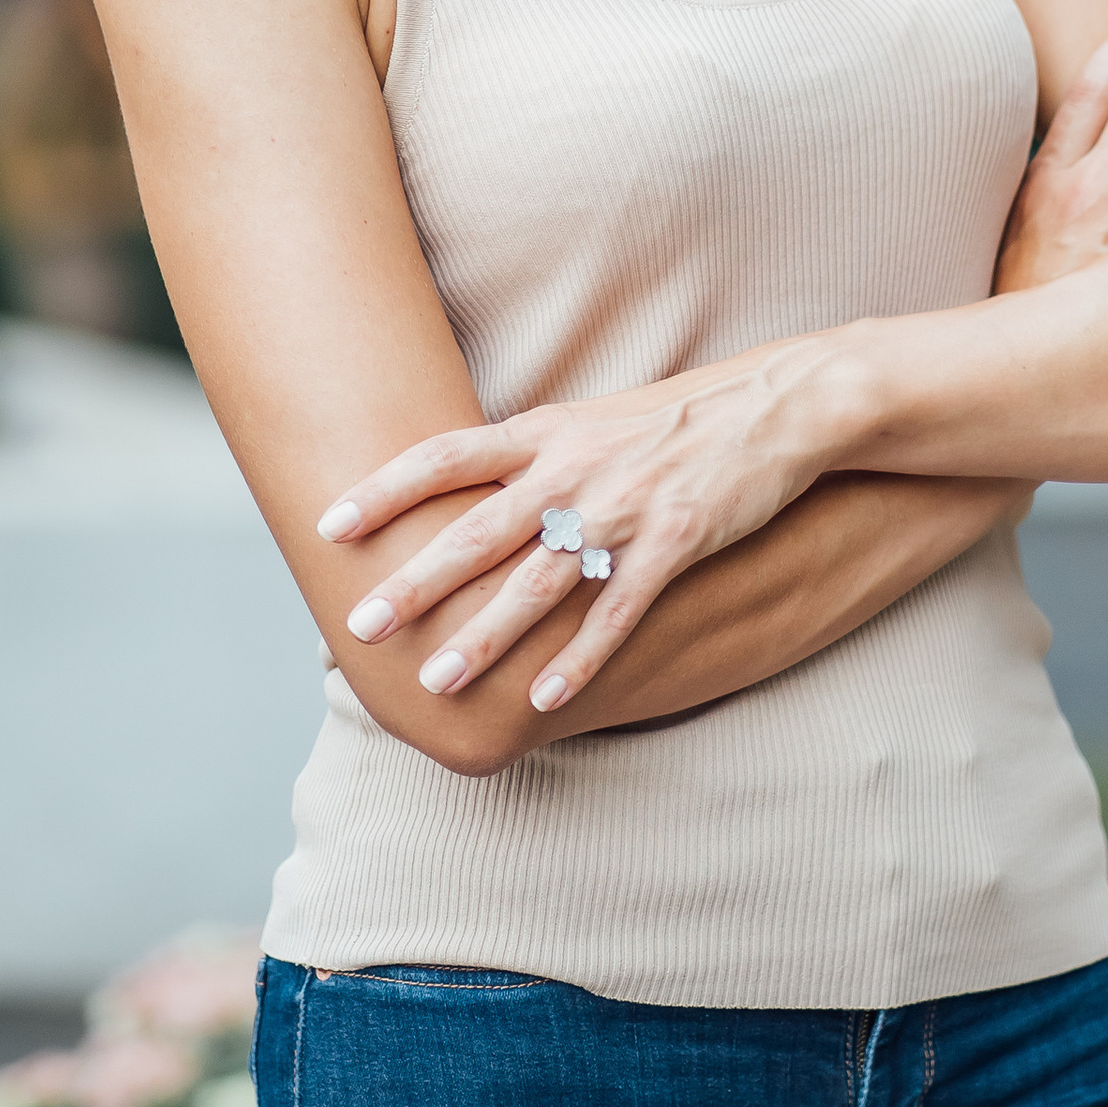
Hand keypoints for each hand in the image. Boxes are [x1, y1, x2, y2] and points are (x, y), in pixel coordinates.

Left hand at [311, 354, 824, 718]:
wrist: (778, 405)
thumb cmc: (677, 420)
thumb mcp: (592, 422)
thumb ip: (532, 458)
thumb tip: (464, 494)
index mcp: (546, 431)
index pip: (446, 454)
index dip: (384, 488)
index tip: (329, 523)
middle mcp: (574, 467)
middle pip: (477, 530)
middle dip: (415, 581)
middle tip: (360, 624)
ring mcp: (624, 506)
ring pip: (539, 582)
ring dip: (485, 636)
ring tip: (437, 680)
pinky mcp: (676, 541)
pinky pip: (618, 612)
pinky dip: (579, 659)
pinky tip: (544, 702)